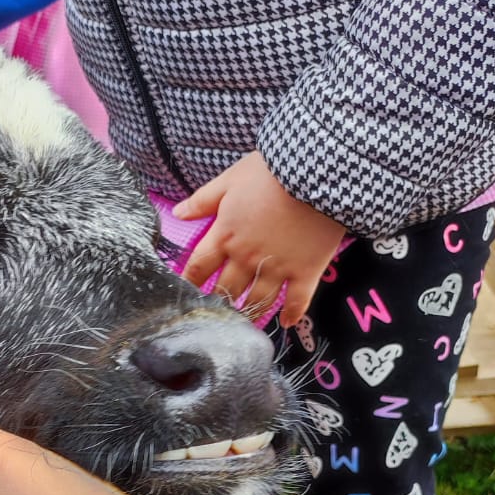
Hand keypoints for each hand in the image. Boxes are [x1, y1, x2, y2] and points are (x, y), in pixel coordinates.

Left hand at [176, 151, 345, 327]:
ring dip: (249, 313)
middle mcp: (247, 258)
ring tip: (243, 323)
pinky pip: (297, 300)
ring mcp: (277, 267)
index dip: (189, 282)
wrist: (316, 173)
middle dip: (218, 302)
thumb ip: (203, 200)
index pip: (199, 267)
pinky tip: (284, 323)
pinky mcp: (305, 270)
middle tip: (214, 315)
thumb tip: (177, 213)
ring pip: (258, 300)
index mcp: (225, 236)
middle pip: (226, 289)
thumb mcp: (230, 179)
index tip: (184, 295)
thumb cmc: (271, 171)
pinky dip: (291, 314)